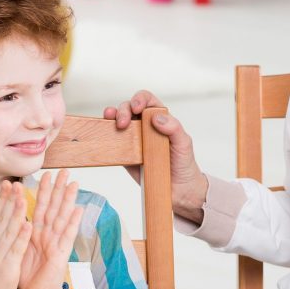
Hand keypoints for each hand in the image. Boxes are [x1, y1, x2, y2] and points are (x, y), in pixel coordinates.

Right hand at [0, 181, 30, 288]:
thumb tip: (0, 224)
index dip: (2, 199)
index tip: (8, 183)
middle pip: (1, 218)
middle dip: (8, 199)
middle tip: (14, 182)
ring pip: (8, 230)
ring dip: (15, 212)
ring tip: (22, 196)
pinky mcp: (7, 267)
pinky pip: (16, 249)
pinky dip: (21, 236)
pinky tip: (28, 224)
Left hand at [19, 170, 83, 288]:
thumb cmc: (30, 274)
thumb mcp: (23, 249)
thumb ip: (24, 233)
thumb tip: (21, 217)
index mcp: (38, 233)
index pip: (42, 207)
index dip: (44, 191)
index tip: (46, 174)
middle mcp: (49, 235)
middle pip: (55, 208)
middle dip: (59, 189)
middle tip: (65, 172)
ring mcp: (57, 243)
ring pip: (63, 218)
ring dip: (68, 201)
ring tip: (74, 184)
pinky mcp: (61, 254)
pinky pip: (67, 236)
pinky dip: (72, 223)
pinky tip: (78, 210)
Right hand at [104, 90, 208, 222]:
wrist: (179, 189)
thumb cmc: (184, 163)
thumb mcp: (184, 143)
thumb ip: (174, 128)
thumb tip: (156, 118)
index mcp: (160, 119)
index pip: (148, 101)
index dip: (139, 99)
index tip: (137, 108)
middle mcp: (145, 126)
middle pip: (129, 108)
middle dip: (123, 110)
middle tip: (123, 123)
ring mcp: (134, 140)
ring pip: (118, 122)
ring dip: (111, 117)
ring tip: (110, 120)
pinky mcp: (126, 155)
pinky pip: (114, 142)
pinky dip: (107, 135)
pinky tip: (105, 134)